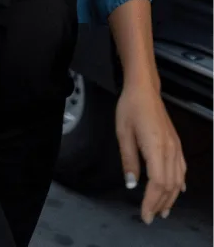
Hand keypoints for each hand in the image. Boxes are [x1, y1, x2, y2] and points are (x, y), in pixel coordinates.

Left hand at [116, 81, 185, 224]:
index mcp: (156, 148)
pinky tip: (178, 190)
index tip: (144, 215)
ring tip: (163, 210)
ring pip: (177, 179)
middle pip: (169, 185)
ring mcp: (175, 146)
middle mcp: (170, 150)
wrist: (144, 89)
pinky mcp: (176, 143)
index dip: (151, 202)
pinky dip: (180, 183)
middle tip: (150, 216)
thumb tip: (132, 184)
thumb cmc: (130, 108)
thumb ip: (128, 160)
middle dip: (160, 203)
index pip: (157, 183)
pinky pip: (182, 168)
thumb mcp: (123, 133)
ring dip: (171, 197)